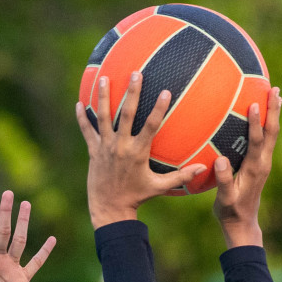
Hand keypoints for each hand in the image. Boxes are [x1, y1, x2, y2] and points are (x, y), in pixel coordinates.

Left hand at [0, 190, 55, 281]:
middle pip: (3, 231)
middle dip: (6, 212)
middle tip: (9, 193)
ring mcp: (10, 268)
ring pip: (19, 241)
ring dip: (23, 224)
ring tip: (26, 205)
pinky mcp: (21, 281)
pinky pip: (35, 264)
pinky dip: (44, 252)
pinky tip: (52, 239)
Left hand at [76, 71, 207, 228]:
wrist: (109, 209)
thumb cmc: (137, 197)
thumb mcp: (160, 187)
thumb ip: (181, 176)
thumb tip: (203, 168)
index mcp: (138, 152)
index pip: (150, 126)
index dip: (159, 109)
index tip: (166, 91)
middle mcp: (121, 146)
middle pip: (126, 114)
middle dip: (131, 93)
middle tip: (135, 73)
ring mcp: (105, 147)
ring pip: (103, 117)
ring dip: (102, 97)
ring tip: (103, 77)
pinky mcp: (93, 151)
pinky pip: (86, 131)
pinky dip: (82, 117)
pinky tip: (79, 102)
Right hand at [211, 87, 281, 248]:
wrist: (242, 223)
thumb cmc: (230, 211)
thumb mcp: (224, 198)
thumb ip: (223, 180)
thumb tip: (220, 160)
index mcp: (254, 168)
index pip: (257, 141)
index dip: (256, 123)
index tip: (253, 104)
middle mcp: (263, 163)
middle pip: (272, 132)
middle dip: (273, 110)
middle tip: (274, 89)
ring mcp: (264, 163)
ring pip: (272, 134)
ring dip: (274, 113)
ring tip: (275, 94)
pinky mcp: (261, 164)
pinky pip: (266, 139)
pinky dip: (267, 124)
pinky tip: (263, 115)